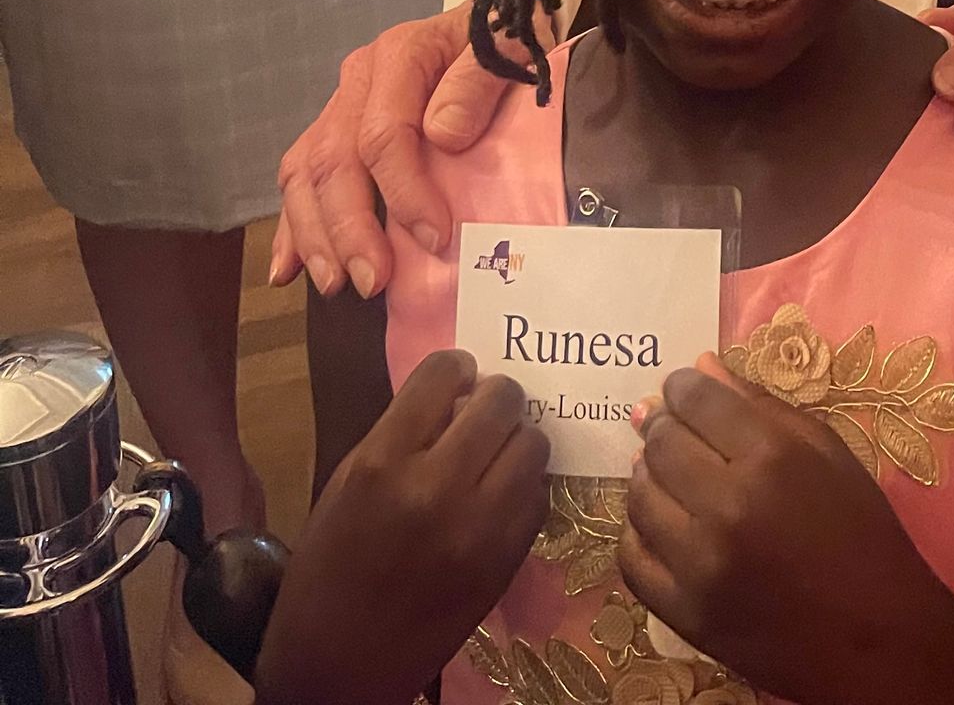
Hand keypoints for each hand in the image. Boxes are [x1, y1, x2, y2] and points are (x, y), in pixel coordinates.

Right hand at [250, 351, 547, 704]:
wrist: (338, 666)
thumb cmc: (330, 568)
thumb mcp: (348, 483)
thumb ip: (403, 432)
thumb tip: (459, 392)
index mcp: (382, 462)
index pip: (444, 373)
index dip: (456, 371)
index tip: (456, 384)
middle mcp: (435, 487)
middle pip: (501, 401)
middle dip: (494, 400)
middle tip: (481, 416)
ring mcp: (478, 528)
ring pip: (532, 444)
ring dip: (515, 442)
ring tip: (493, 458)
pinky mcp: (506, 562)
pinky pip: (538, 497)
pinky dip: (523, 489)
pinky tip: (497, 499)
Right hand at [270, 6, 524, 295]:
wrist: (502, 24)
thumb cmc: (512, 37)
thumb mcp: (514, 45)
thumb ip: (481, 79)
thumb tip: (443, 134)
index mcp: (403, 54)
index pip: (385, 133)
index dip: (404, 192)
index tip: (435, 238)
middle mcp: (362, 78)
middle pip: (336, 158)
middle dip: (349, 228)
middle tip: (373, 281)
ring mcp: (344, 104)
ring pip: (307, 172)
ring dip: (316, 234)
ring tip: (336, 284)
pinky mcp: (338, 129)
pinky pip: (302, 176)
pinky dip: (293, 224)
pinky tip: (288, 269)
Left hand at [621, 357, 952, 702]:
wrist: (874, 638)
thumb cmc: (861, 535)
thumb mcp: (829, 454)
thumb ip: (763, 406)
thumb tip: (703, 367)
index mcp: (771, 458)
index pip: (697, 401)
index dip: (681, 386)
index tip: (681, 388)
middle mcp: (727, 506)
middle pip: (661, 444)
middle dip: (662, 425)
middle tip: (672, 426)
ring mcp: (700, 565)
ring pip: (640, 497)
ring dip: (647, 474)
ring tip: (667, 472)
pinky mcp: (685, 614)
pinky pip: (632, 560)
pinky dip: (637, 533)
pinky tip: (659, 522)